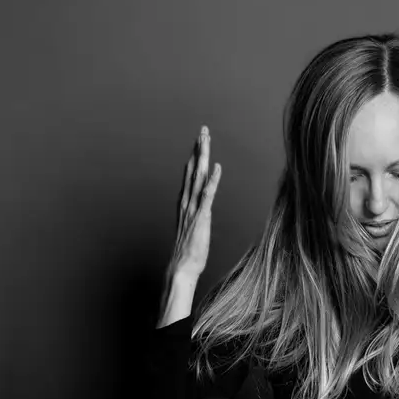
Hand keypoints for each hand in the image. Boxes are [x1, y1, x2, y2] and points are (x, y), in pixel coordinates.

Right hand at [168, 126, 221, 280]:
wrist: (182, 267)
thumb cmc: (188, 252)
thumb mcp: (192, 229)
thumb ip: (195, 217)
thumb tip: (200, 211)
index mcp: (185, 204)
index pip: (190, 175)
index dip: (194, 157)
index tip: (198, 142)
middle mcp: (187, 202)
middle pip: (193, 170)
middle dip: (198, 150)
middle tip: (203, 131)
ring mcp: (193, 209)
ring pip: (198, 177)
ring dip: (203, 157)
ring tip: (206, 140)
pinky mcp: (201, 217)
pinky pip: (208, 195)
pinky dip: (213, 180)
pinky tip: (217, 167)